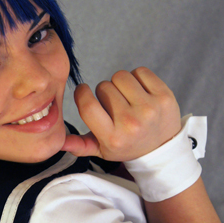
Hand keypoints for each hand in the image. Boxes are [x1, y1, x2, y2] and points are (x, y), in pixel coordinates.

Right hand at [62, 67, 181, 160]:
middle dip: (104, 92)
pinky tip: (139, 91)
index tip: (84, 91)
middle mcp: (130, 123)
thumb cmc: (127, 146)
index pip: (87, 105)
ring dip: (120, 83)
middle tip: (114, 104)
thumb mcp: (102, 151)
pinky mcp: (164, 96)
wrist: (163, 148)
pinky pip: (140, 71)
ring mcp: (149, 108)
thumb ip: (80, 146)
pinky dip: (137, 77)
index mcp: (112, 137)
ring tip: (126, 96)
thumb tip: (58, 142)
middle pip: (103, 87)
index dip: (82, 93)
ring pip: (120, 76)